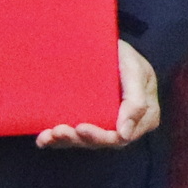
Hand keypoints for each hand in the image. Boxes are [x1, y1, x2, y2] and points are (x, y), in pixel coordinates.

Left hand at [37, 40, 161, 149]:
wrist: (107, 46)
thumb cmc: (125, 56)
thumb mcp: (135, 70)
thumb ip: (136, 101)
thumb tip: (124, 134)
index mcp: (144, 116)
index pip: (122, 137)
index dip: (100, 137)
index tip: (81, 128)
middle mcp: (125, 125)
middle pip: (101, 141)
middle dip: (78, 138)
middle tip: (58, 130)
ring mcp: (106, 124)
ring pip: (85, 141)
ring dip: (66, 140)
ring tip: (49, 134)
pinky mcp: (90, 121)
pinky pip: (75, 136)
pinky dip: (58, 140)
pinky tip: (44, 138)